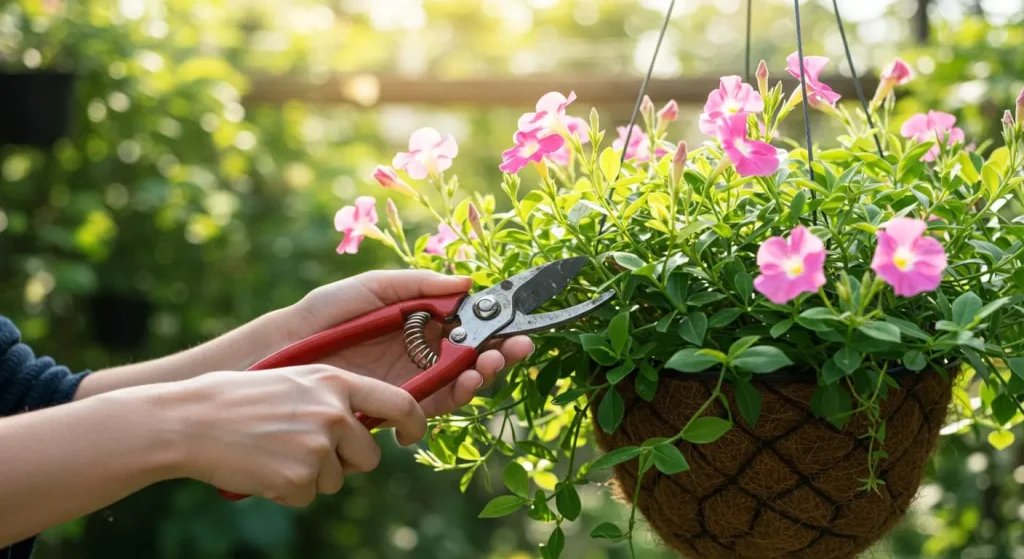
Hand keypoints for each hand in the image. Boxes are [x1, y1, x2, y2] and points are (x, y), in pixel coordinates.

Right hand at [162, 364, 426, 506]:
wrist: (191, 421)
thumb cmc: (240, 399)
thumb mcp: (296, 381)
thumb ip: (333, 397)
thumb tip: (364, 425)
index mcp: (336, 382)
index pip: (400, 403)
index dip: (414, 424)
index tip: (410, 436)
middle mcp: (334, 413)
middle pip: (369, 456)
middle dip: (346, 461)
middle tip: (306, 451)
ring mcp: (318, 446)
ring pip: (337, 480)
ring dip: (311, 476)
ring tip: (273, 452)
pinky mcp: (299, 478)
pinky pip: (307, 496)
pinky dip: (286, 491)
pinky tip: (262, 468)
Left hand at [273, 270, 534, 417]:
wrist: (285, 351)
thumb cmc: (325, 314)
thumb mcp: (374, 287)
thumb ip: (419, 285)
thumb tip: (468, 282)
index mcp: (422, 321)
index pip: (470, 324)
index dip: (497, 325)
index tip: (517, 321)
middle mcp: (424, 352)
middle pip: (476, 355)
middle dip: (503, 352)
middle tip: (518, 347)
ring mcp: (413, 380)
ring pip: (463, 381)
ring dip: (486, 374)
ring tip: (492, 363)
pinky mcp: (399, 405)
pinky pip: (438, 403)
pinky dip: (459, 395)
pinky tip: (469, 380)